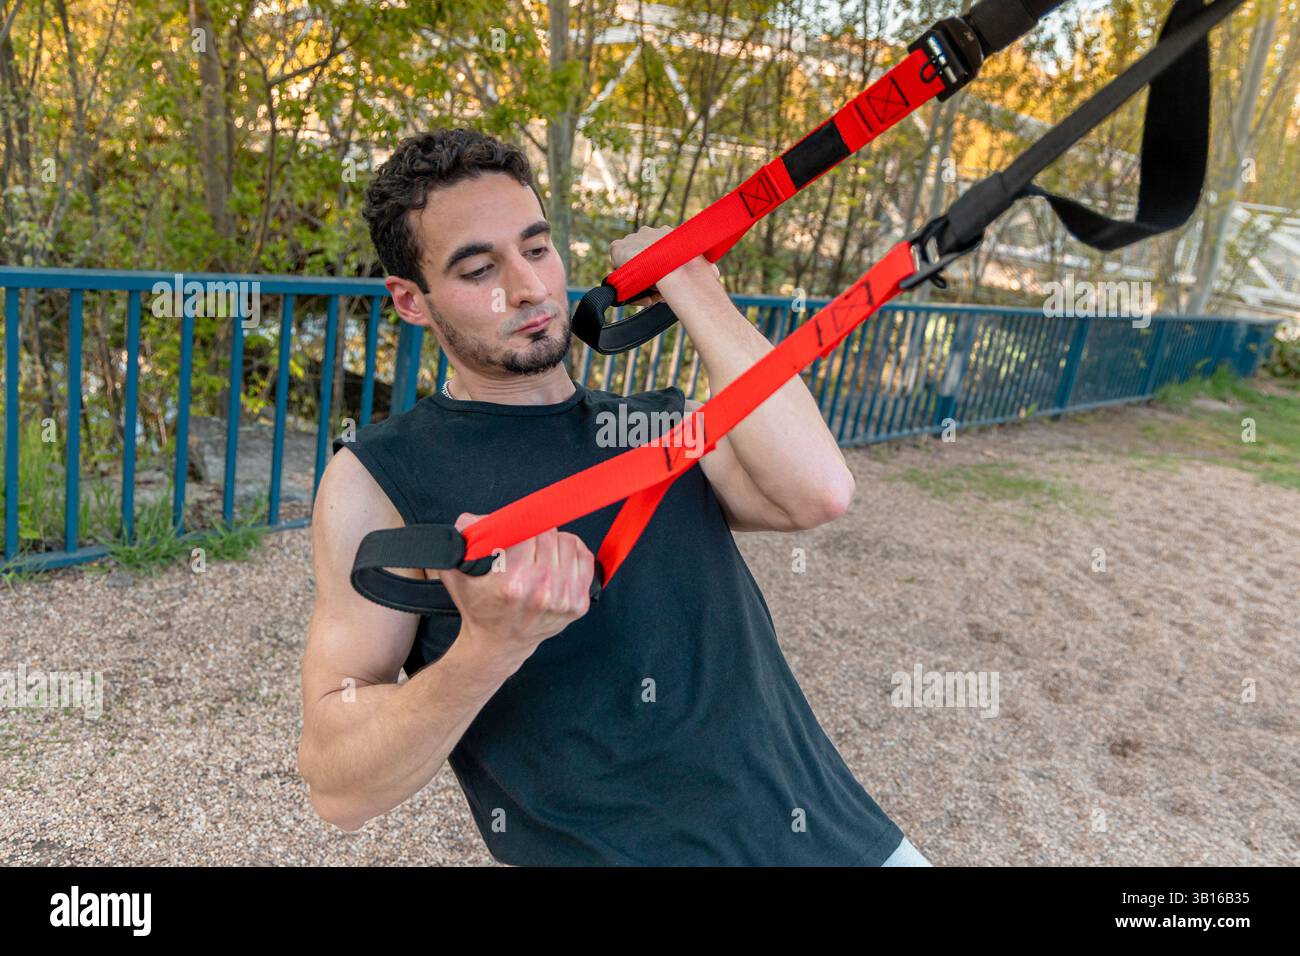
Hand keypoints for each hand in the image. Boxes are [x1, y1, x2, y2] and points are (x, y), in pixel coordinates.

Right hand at [438, 513, 596, 667]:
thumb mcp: (458, 575)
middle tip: (525, 544)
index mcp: (511, 583)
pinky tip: (558, 559)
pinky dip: (573, 553)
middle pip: (549, 534)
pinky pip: (585, 558)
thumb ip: (462, 542)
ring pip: (569, 542)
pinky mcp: (578, 604)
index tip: (514, 531)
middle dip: (536, 533)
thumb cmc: (479, 607)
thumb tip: (473, 520)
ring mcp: (563, 599)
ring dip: (555, 542)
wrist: (499, 644)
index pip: (527, 530)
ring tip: (540, 553)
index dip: (520, 526)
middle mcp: (541, 591)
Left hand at [609, 225, 720, 307]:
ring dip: (637, 277)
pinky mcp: (618, 247)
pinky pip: (617, 264)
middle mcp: (649, 233)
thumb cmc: (693, 270)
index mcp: (669, 235)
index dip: (663, 270)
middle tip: (656, 291)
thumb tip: (716, 275)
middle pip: (644, 257)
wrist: (674, 266)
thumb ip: (706, 269)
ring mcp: (632, 239)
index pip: (661, 252)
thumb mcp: (704, 267)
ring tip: (646, 292)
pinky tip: (632, 286)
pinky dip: (622, 277)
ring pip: (632, 263)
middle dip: (649, 274)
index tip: (666, 283)